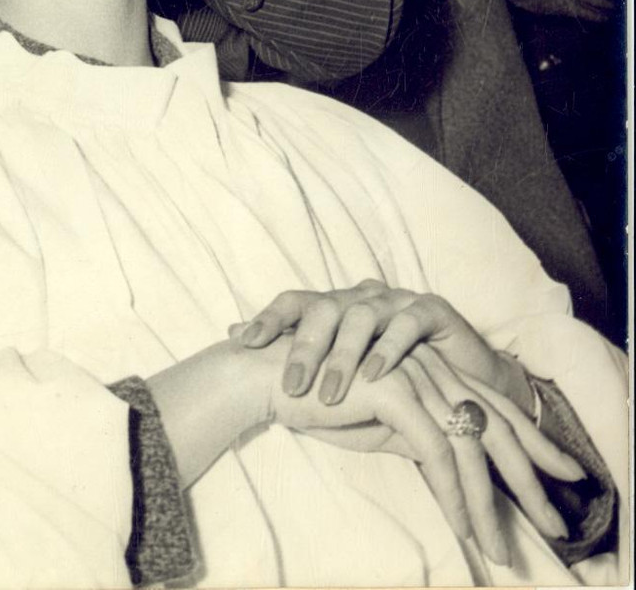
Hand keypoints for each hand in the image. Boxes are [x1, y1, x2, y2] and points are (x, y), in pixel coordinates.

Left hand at [232, 280, 531, 413]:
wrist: (462, 392)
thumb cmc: (390, 386)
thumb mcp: (337, 378)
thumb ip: (290, 358)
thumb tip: (228, 338)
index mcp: (335, 307)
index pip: (294, 303)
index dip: (267, 318)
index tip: (241, 340)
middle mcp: (361, 297)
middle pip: (323, 309)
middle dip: (304, 348)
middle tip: (291, 387)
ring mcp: (397, 301)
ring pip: (361, 316)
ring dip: (343, 356)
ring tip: (330, 393)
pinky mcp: (432, 310)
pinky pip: (406, 323)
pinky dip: (389, 348)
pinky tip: (376, 373)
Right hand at [270, 342, 582, 565]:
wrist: (269, 377)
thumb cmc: (316, 397)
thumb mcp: (378, 420)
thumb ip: (415, 431)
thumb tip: (447, 464)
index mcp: (432, 371)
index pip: (494, 408)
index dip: (533, 443)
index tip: (565, 476)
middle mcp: (431, 367)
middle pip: (496, 426)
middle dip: (531, 476)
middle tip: (558, 521)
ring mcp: (415, 375)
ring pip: (470, 446)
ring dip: (489, 504)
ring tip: (501, 550)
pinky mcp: (394, 391)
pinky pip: (437, 451)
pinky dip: (453, 494)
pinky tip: (462, 526)